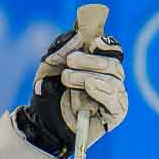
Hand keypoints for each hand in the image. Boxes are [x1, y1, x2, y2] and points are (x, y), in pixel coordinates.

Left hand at [14, 25, 126, 157]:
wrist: (42, 122)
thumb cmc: (49, 92)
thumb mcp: (50, 65)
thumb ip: (62, 48)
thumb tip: (79, 35)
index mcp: (98, 63)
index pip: (112, 48)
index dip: (104, 43)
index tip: (91, 42)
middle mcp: (111, 78)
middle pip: (113, 63)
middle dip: (90, 60)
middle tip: (69, 62)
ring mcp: (115, 95)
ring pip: (113, 80)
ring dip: (88, 76)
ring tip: (67, 80)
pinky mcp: (117, 113)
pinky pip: (116, 100)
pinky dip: (102, 91)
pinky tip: (89, 86)